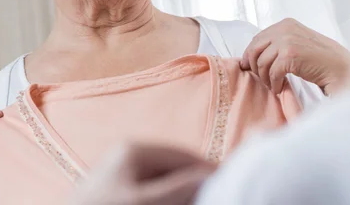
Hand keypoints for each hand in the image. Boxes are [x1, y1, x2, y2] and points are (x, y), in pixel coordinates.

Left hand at [73, 144, 215, 204]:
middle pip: (176, 168)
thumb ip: (177, 189)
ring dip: (182, 193)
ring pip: (166, 181)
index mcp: (135, 149)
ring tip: (197, 200)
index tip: (229, 186)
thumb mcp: (142, 202)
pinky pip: (153, 191)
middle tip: (213, 196)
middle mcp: (129, 155)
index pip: (184, 156)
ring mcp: (124, 172)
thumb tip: (209, 177)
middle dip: (195, 184)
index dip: (209, 171)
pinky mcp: (119, 190)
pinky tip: (174, 203)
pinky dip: (167, 198)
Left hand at [241, 18, 349, 94]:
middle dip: (254, 66)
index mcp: (285, 24)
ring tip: (273, 84)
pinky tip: (280, 87)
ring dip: (265, 78)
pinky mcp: (290, 56)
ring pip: (261, 62)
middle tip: (261, 78)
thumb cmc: (319, 58)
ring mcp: (286, 41)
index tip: (249, 66)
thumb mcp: (297, 42)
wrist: (339, 67)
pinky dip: (274, 84)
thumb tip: (251, 55)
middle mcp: (284, 29)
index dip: (250, 54)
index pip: (257, 38)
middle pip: (255, 49)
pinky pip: (272, 73)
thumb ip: (278, 43)